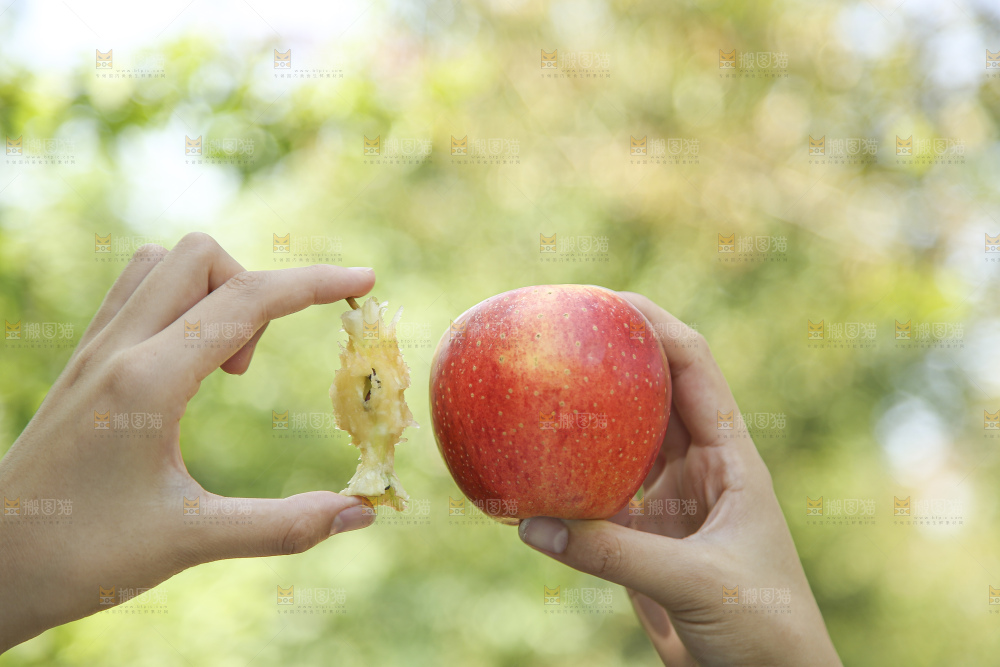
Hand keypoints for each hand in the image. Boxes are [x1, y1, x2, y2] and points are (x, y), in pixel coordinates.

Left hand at [0, 233, 376, 652]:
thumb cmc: (80, 556)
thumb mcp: (189, 541)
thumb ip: (283, 526)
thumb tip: (362, 513)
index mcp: (148, 381)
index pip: (247, 299)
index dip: (315, 283)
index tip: (363, 282)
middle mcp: (118, 347)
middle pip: (201, 256)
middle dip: (255, 289)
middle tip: (251, 371)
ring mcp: (94, 349)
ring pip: (163, 264)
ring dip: (213, 292)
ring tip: (224, 367)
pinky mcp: (83, 362)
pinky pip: (138, 291)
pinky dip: (182, 302)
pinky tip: (189, 364)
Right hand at [517, 293, 841, 666]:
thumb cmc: (765, 627)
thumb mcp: (697, 581)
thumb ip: (615, 554)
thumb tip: (531, 524)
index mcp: (730, 458)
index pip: (693, 369)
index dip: (656, 327)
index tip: (609, 301)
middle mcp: (698, 468)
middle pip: (653, 392)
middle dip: (615, 357)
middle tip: (562, 330)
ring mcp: (668, 502)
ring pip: (622, 442)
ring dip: (589, 417)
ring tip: (541, 387)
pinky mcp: (644, 540)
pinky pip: (597, 501)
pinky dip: (567, 486)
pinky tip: (533, 475)